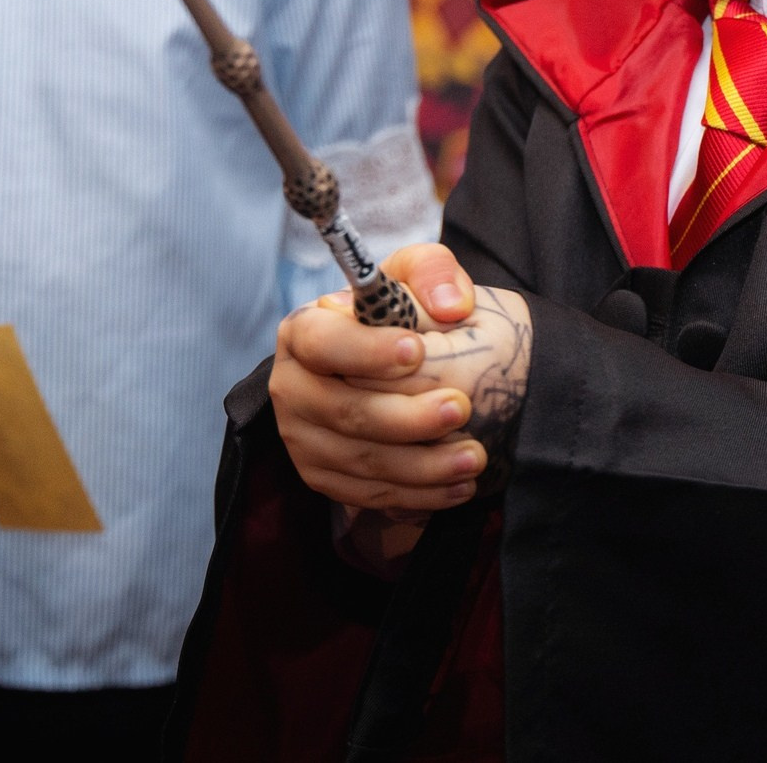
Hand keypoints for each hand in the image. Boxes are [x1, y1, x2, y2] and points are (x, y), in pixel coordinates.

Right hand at [270, 250, 530, 513]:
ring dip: (422, 465)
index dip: (366, 351)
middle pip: (344, 411)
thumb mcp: (418, 274)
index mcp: (304, 332)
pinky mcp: (324, 476)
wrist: (402, 368)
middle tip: (461, 409)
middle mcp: (292, 388)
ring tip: (474, 458)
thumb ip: (434, 272)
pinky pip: (369, 494)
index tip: (416, 351)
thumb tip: (451, 306)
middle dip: (407, 417)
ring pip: (362, 460)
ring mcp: (304, 438)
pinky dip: (417, 493)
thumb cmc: (406, 316)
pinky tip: (458, 485)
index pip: (323, 342)